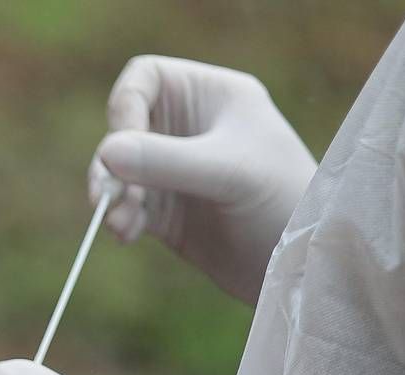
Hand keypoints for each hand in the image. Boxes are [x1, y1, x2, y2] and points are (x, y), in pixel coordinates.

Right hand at [90, 55, 317, 303]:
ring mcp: (175, 171)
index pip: (146, 79)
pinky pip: (125, 206)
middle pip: (123, 127)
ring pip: (118, 170)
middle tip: (109, 197)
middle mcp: (190, 129)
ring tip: (119, 225)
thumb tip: (105, 152)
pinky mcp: (166, 212)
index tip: (119, 147)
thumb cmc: (281, 202)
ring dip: (110, 196)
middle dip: (111, 163)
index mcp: (213, 97)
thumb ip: (165, 160)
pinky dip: (119, 219)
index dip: (125, 107)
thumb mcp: (227, 173)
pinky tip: (127, 236)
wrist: (300, 266)